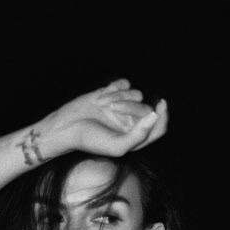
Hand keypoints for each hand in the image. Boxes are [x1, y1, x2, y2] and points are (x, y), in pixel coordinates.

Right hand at [40, 79, 167, 158]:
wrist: (67, 127)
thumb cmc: (91, 140)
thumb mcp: (117, 146)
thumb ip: (139, 136)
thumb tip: (154, 116)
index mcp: (135, 138)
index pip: (159, 127)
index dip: (163, 116)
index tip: (160, 105)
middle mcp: (132, 122)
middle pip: (145, 109)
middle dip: (130, 106)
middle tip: (112, 109)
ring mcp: (123, 107)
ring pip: (136, 93)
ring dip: (119, 96)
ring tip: (103, 105)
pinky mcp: (113, 93)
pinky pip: (124, 83)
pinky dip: (114, 87)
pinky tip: (101, 96)